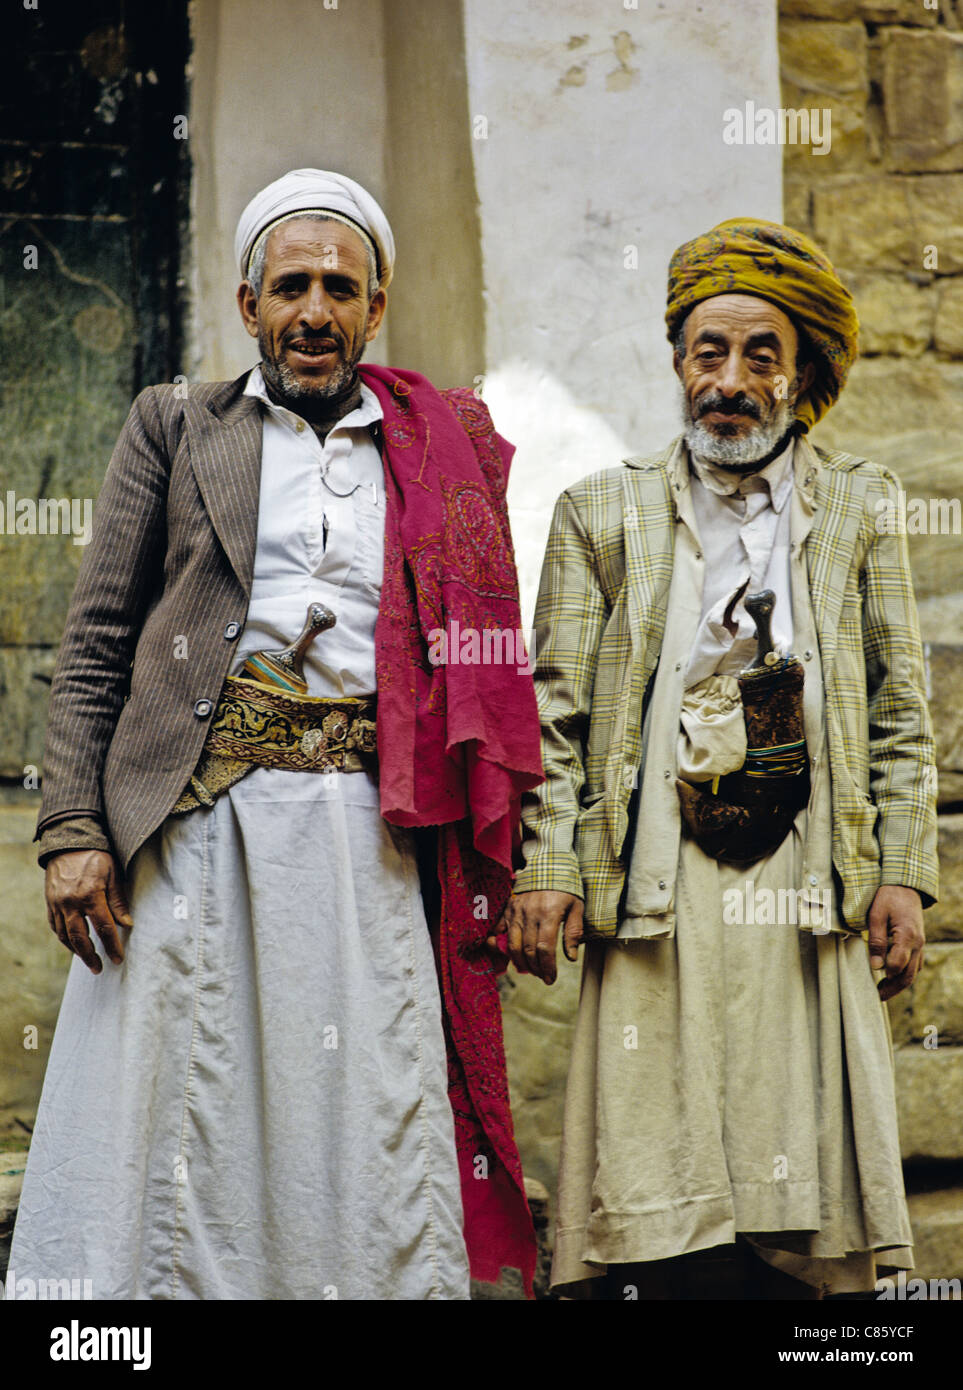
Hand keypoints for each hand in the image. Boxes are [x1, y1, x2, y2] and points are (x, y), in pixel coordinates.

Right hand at [45, 850, 132, 974]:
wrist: (69, 842)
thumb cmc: (96, 856)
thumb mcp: (113, 874)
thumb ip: (119, 900)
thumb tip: (127, 924)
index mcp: (90, 895)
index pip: (103, 927)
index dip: (112, 946)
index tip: (118, 959)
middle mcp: (70, 902)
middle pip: (79, 938)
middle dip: (90, 956)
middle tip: (99, 968)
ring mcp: (57, 903)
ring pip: (64, 935)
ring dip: (76, 950)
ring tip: (88, 959)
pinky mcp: (50, 902)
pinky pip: (55, 926)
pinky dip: (63, 937)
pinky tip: (72, 944)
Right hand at [495, 890, 583, 984]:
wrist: (548, 864)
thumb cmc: (565, 888)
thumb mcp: (577, 907)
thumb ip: (573, 932)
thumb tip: (571, 957)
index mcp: (549, 913)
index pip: (545, 948)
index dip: (547, 967)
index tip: (551, 978)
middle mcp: (530, 913)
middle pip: (528, 950)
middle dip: (536, 968)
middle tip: (543, 977)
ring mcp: (516, 911)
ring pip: (512, 944)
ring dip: (520, 962)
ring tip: (530, 969)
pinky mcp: (508, 908)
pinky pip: (499, 931)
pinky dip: (500, 946)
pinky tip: (510, 955)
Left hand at [866, 885, 923, 1001]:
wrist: (905, 885)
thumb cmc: (888, 897)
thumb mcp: (876, 915)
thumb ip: (876, 940)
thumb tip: (876, 965)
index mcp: (907, 936)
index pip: (898, 964)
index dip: (885, 972)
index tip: (872, 975)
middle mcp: (918, 943)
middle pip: (909, 974)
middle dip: (893, 988)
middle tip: (879, 996)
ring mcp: (921, 944)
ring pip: (914, 972)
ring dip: (900, 983)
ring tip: (883, 991)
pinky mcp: (919, 943)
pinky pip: (915, 964)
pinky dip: (905, 974)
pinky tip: (893, 977)